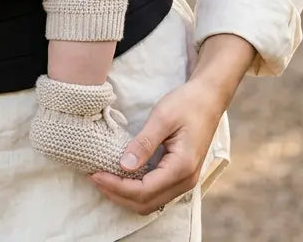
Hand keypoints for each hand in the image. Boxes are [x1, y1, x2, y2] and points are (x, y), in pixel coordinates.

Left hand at [89, 78, 224, 214]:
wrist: (209, 98)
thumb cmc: (186, 103)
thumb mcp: (162, 117)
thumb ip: (144, 143)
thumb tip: (123, 166)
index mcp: (181, 167)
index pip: (144, 190)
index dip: (117, 186)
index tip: (95, 174)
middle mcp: (185, 181)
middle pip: (146, 203)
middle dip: (117, 194)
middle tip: (94, 178)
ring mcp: (185, 181)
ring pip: (151, 202)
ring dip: (125, 196)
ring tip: (103, 179)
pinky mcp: (181, 175)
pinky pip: (156, 193)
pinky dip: (136, 191)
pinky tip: (121, 177)